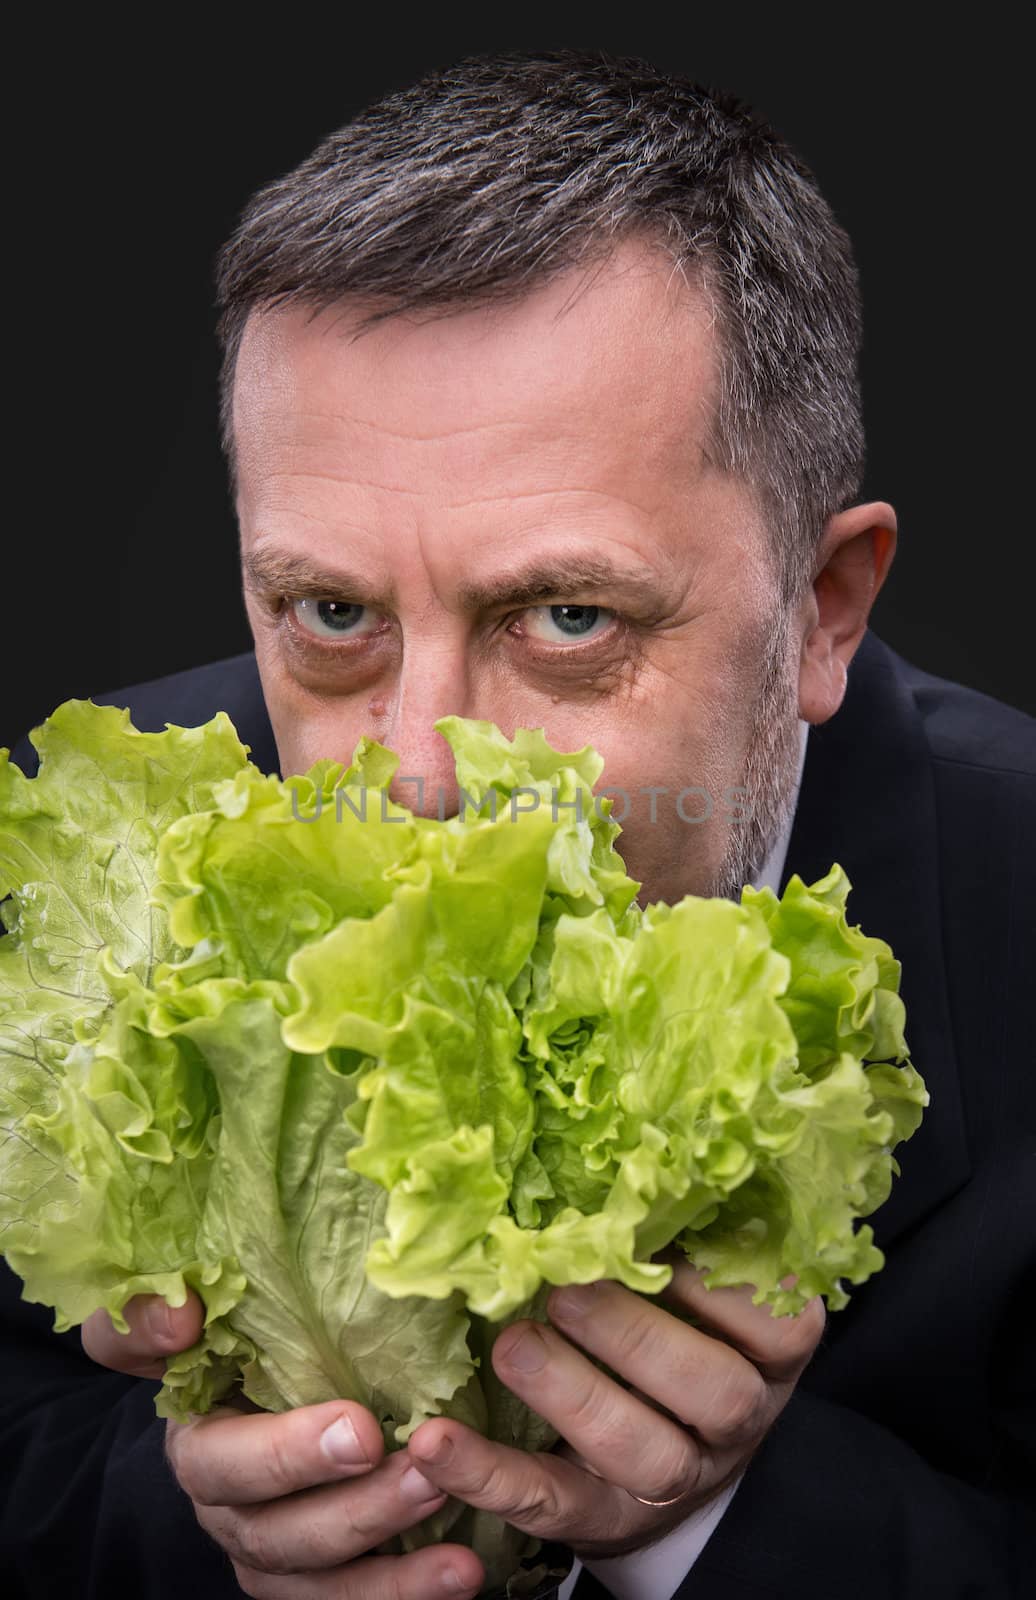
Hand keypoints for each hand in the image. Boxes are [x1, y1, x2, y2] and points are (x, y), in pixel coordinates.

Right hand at [81, 1292, 485, 1597]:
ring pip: (318, 1579)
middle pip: (276, 1532)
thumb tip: (180, 1312)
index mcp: (196, 1441)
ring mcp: (266, 1549)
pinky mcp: (308, 1576)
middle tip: (425, 1471)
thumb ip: (159, 1306)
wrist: (254, 1364)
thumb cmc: (226, 1328)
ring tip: (452, 1529)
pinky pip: (351, 1599)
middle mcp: (224, 1507)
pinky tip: (458, 1574)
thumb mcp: (184, 1307)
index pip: (220, 1460)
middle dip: (355, 1507)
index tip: (362, 1428)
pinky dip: (404, 1591)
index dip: (287, 1452)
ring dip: (388, 1566)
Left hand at [407, 1258, 825, 1560]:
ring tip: (513, 1346)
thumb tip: (615, 1140)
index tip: (655, 1233)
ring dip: (574, 1396)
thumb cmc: (682, 1320)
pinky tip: (435, 1442)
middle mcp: (738, 1417)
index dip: (719, 1283)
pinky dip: (488, 1475)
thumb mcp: (698, 1275)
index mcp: (771, 1345)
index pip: (774, 1321)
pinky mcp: (600, 1520)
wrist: (670, 1446)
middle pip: (713, 1390)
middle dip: (638, 1336)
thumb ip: (676, 1224)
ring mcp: (675, 1477)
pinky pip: (549, 1503)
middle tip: (566, 1288)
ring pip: (644, 1454)